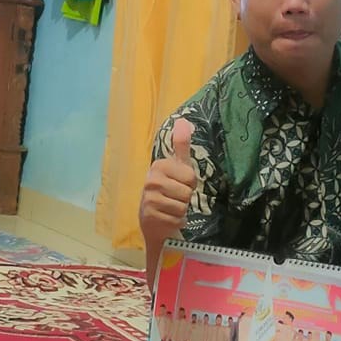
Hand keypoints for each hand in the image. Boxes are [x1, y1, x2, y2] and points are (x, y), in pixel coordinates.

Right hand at [140, 119, 198, 245]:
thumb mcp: (177, 166)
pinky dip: (176, 221)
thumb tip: (183, 120)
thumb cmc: (169, 189)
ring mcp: (149, 199)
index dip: (190, 184)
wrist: (153, 219)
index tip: (179, 184)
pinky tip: (167, 217)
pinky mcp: (150, 216)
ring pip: (182, 206)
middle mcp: (151, 181)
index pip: (191, 177)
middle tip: (175, 197)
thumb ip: (181, 145)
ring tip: (171, 207)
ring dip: (181, 210)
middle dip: (185, 198)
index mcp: (159, 166)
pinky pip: (177, 219)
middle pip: (187, 193)